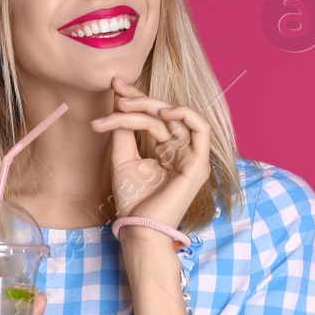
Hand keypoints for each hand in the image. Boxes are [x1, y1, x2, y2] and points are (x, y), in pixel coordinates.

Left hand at [90, 76, 211, 229]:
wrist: (138, 227)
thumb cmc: (132, 200)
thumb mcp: (123, 158)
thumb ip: (124, 130)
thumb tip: (119, 100)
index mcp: (168, 150)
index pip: (154, 117)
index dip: (135, 99)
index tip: (114, 87)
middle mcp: (182, 151)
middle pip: (164, 114)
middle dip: (139, 100)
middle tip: (117, 96)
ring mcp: (192, 157)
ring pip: (176, 117)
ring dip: (153, 106)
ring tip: (128, 105)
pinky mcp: (198, 164)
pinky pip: (201, 128)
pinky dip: (185, 114)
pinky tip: (162, 112)